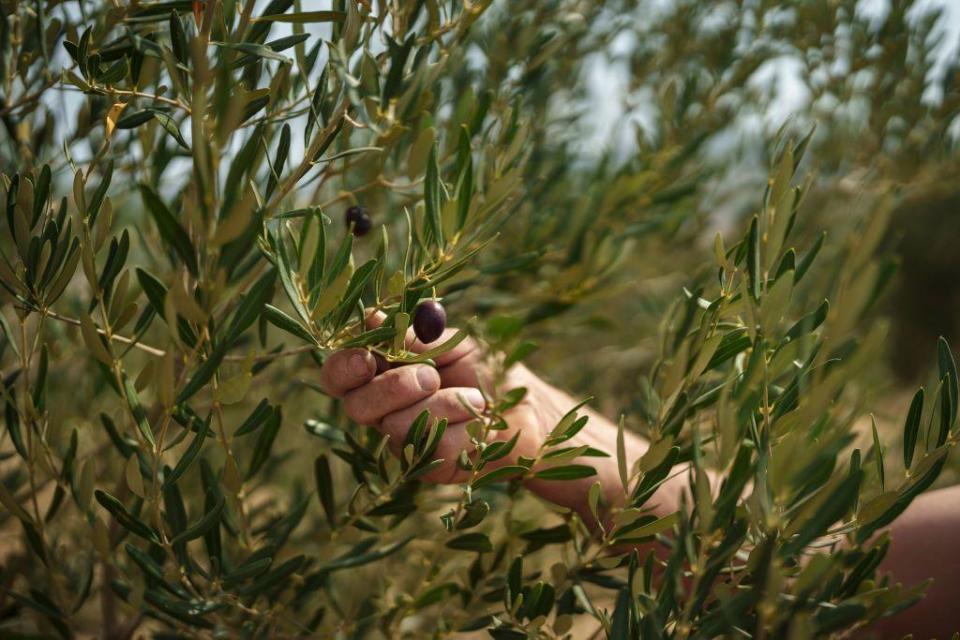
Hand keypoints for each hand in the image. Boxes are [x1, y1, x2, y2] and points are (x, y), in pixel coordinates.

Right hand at [319, 314, 671, 520]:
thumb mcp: (455, 343)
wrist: (538, 412)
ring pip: (394, 426)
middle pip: (355, 403)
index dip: (343, 365)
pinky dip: (459, 425)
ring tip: (474, 399)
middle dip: (390, 386)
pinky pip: (429, 445)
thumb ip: (413, 337)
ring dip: (438, 405)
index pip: (342, 373)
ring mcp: (407, 441)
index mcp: (387, 373)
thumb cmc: (495, 371)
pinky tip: (480, 420)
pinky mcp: (430, 466)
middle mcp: (389, 409)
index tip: (366, 356)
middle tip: (428, 376)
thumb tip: (373, 318)